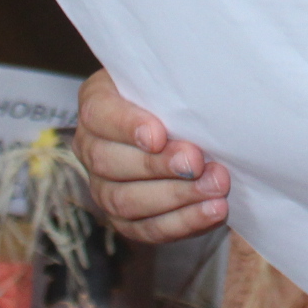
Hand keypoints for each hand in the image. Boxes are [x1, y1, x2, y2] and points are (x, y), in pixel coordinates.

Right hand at [74, 69, 229, 241]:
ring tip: (215, 187)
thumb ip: (177, 82)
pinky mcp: (126, 218)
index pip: (98, 114)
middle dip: (158, 166)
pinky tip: (212, 211)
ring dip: (176, 196)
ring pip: (126, 201)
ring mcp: (104, 186)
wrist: (192, 126)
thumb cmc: (180, 93)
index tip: (159, 135)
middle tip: (197, 162)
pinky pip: (147, 228)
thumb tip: (201, 90)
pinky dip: (183, 222)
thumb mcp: (174, 78)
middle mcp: (92, 146)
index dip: (126, 126)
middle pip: (110, 163)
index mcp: (98, 102)